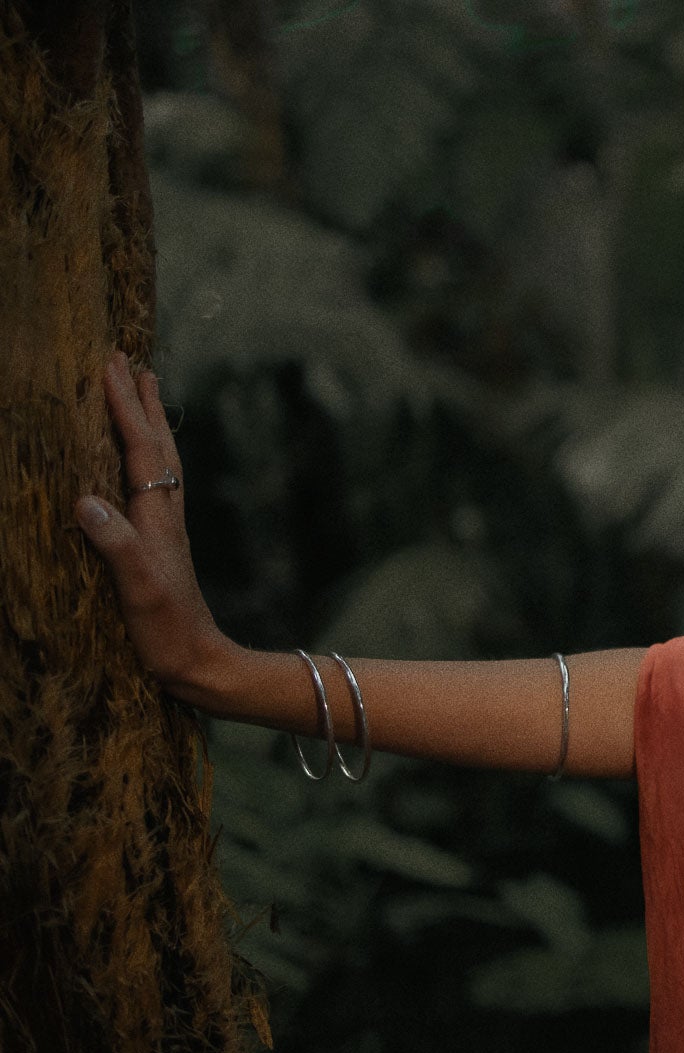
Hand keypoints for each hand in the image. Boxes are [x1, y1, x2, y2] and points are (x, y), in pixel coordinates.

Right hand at [75, 351, 237, 698]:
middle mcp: (166, 514)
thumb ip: (115, 543)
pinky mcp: (159, 543)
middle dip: (141, 401)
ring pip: (158, 460)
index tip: (110, 366)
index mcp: (158, 517)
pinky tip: (139, 462)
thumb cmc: (167, 630)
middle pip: (155, 444)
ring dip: (148, 423)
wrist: (199, 662)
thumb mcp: (137, 588)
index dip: (124, 407)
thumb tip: (86, 498)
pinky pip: (152, 483)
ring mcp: (165, 527)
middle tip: (130, 360)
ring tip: (143, 392)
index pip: (140, 449)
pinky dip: (145, 457)